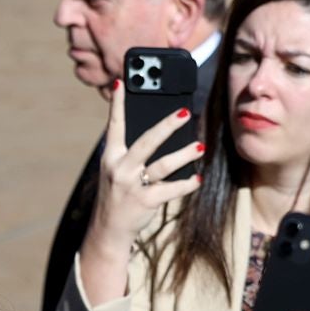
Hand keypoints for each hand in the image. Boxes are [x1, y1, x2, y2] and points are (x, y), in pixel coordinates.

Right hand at [81, 79, 205, 261]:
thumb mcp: (117, 170)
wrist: (108, 229)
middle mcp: (120, 168)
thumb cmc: (118, 193)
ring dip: (184, 154)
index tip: (122, 81)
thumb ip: (132, 151)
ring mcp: (132, 185)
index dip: (117, 103)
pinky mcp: (145, 202)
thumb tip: (161, 130)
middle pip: (147, 142)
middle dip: (166, 126)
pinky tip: (196, 179)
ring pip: (163, 165)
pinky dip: (186, 184)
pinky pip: (170, 189)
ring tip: (200, 146)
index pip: (114, 125)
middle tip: (185, 112)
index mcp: (112, 156)